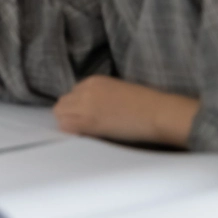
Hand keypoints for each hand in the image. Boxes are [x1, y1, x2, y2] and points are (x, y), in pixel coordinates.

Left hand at [53, 75, 198, 146]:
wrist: (157, 112)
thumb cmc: (146, 104)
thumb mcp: (117, 91)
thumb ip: (100, 96)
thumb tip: (92, 109)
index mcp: (94, 80)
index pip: (72, 94)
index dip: (77, 107)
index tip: (87, 116)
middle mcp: (85, 90)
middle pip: (63, 103)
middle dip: (69, 114)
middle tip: (82, 126)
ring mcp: (85, 105)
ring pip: (61, 114)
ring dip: (68, 122)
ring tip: (84, 132)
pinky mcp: (89, 121)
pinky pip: (66, 126)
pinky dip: (70, 131)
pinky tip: (82, 136)